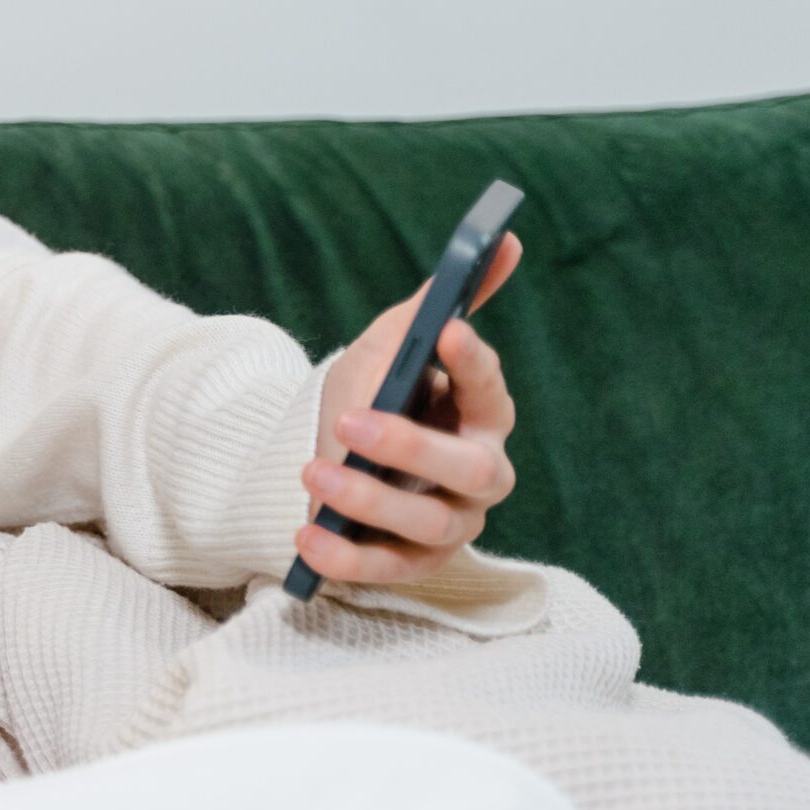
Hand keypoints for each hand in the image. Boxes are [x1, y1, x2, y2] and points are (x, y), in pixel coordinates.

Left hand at [297, 233, 524, 585]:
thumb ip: (438, 300)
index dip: (475, 365)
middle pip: (470, 470)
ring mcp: (449, 525)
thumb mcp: (394, 344)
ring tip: (312, 472)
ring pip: (426, 523)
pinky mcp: (410, 564)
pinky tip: (306, 535)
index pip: (492, 391)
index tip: (447, 332)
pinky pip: (385, 571)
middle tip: (353, 422)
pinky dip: (346, 559)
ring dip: (368, 500)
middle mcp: (479, 475)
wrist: (330, 453)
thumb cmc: (376, 394)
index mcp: (483, 415)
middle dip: (412, 447)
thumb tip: (503, 238)